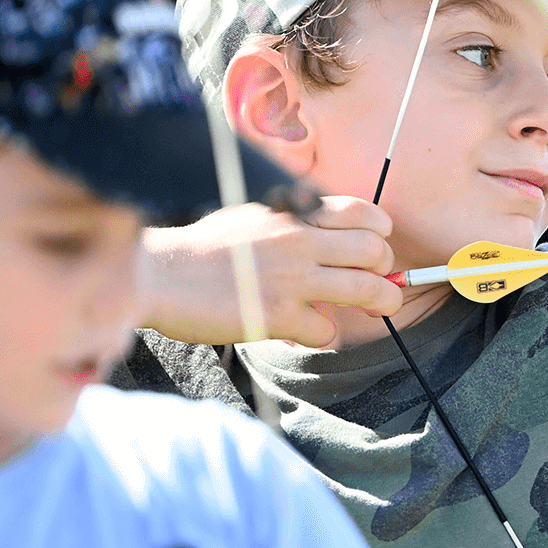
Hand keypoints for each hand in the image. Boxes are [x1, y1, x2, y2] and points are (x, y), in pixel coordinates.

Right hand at [141, 198, 400, 346]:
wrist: (160, 273)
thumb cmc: (203, 247)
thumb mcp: (253, 214)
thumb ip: (293, 222)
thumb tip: (328, 238)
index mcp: (293, 212)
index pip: (362, 213)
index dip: (379, 232)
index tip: (376, 246)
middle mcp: (299, 240)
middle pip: (375, 251)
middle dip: (386, 270)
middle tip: (378, 283)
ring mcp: (292, 278)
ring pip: (368, 289)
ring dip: (382, 302)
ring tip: (377, 309)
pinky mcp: (278, 315)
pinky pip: (326, 329)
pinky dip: (324, 334)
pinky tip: (307, 332)